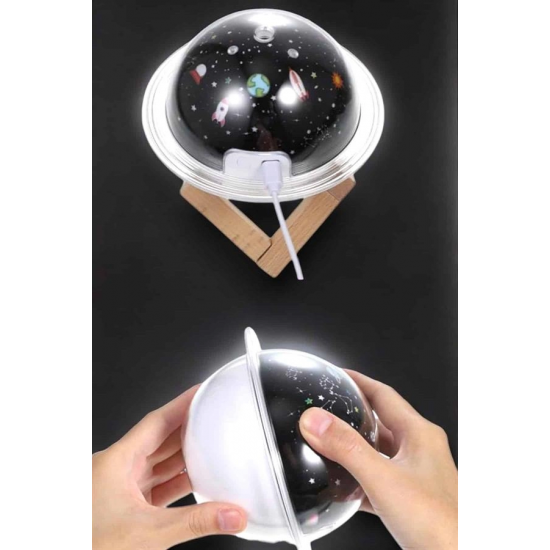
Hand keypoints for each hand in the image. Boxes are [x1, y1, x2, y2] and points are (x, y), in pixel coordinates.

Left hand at [92, 386, 246, 549]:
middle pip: (160, 438)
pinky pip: (156, 483)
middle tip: (214, 416)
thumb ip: (195, 523)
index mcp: (117, 461)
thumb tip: (231, 515)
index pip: (157, 421)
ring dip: (185, 456)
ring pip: (159, 461)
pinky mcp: (125, 505)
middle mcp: (117, 469)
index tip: (201, 391)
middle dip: (188, 427)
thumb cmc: (89, 544)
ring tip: (212, 446)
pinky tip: (196, 481)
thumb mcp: (148, 533)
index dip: (182, 404)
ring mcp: (120, 487)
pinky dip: (177, 481)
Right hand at [299, 371, 456, 549]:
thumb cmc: (440, 524)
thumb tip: (316, 420)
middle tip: (324, 410)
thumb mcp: (383, 479)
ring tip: (326, 446)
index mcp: (420, 435)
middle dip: (351, 415)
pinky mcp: (410, 499)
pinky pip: (378, 480)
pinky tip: (341, 488)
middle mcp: (420, 451)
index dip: (358, 382)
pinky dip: (358, 480)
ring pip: (378, 453)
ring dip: (353, 449)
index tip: (336, 374)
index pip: (384, 394)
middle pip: (379, 422)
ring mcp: (416, 475)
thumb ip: (347, 448)